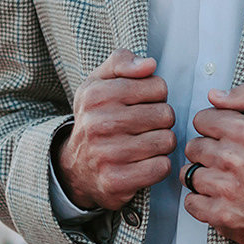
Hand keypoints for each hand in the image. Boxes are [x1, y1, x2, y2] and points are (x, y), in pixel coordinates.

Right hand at [54, 49, 175, 209]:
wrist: (76, 167)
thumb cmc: (96, 118)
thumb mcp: (99, 83)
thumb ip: (122, 62)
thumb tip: (149, 64)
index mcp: (96, 95)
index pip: (158, 86)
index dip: (157, 96)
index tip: (142, 104)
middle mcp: (99, 123)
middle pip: (166, 114)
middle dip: (161, 121)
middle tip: (145, 127)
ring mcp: (107, 154)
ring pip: (167, 141)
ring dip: (162, 143)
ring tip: (145, 144)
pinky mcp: (117, 180)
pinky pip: (162, 167)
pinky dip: (159, 165)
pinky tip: (144, 162)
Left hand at [184, 83, 243, 243]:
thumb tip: (215, 95)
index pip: (201, 120)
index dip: (213, 128)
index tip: (225, 138)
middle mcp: (232, 158)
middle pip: (193, 147)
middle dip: (207, 152)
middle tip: (227, 161)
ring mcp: (225, 188)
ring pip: (188, 174)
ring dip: (202, 177)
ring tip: (223, 180)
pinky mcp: (221, 214)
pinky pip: (190, 202)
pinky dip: (201, 202)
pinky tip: (219, 198)